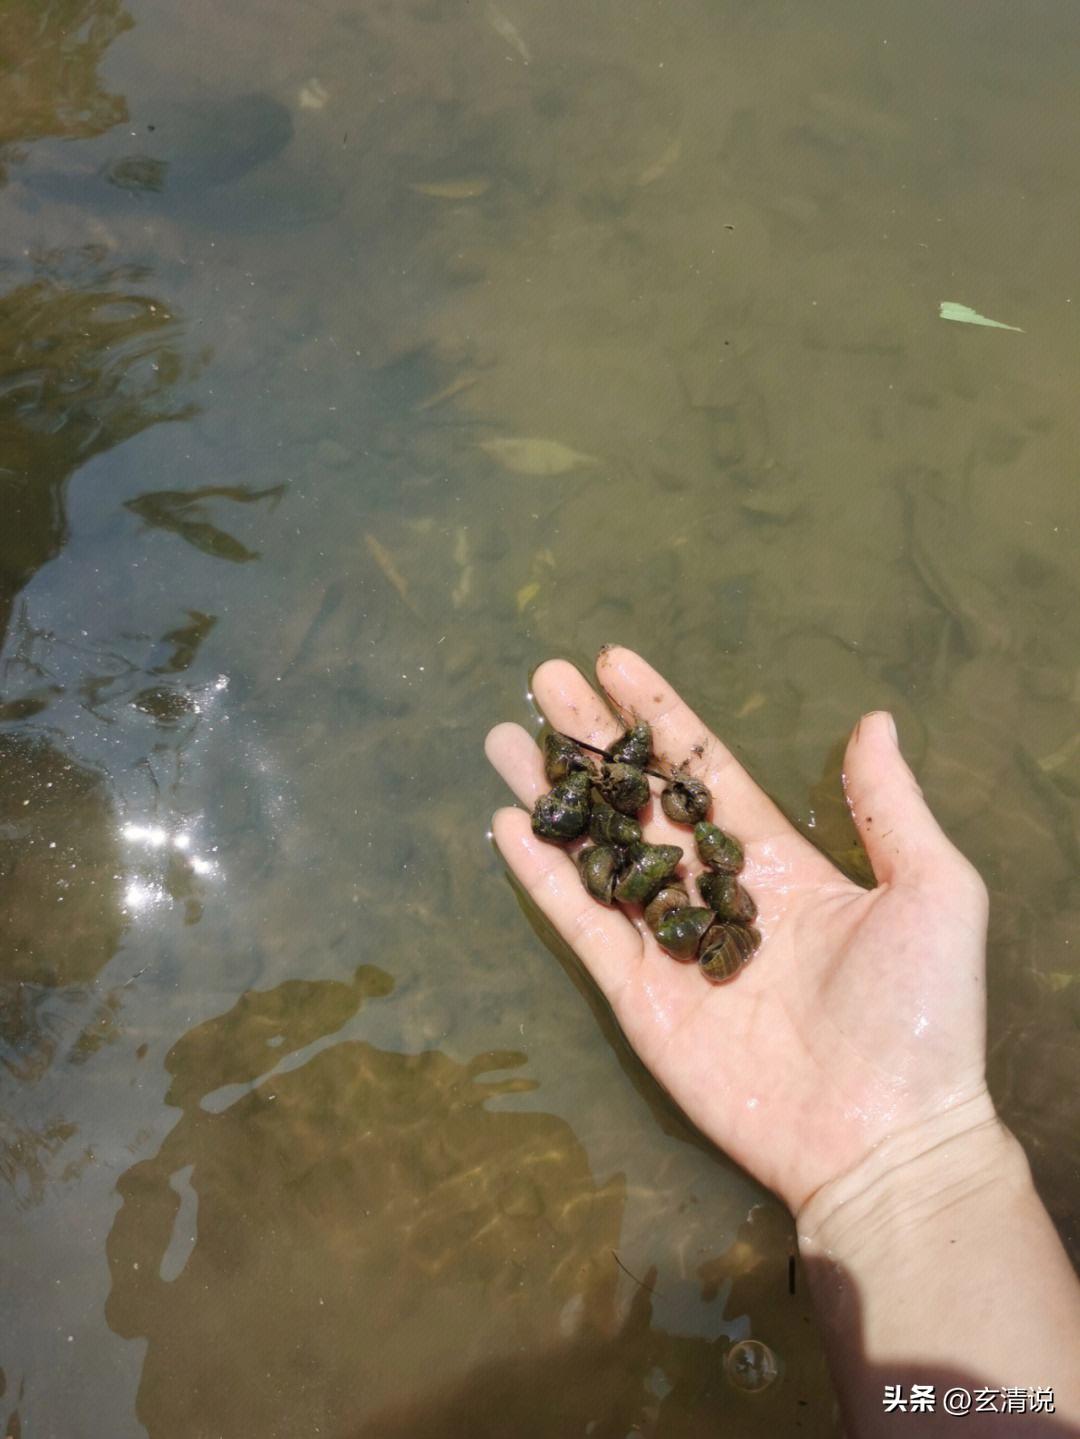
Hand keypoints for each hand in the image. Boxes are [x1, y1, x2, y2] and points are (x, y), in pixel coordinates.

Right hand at [485, 646, 992, 1213]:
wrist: (884, 1135)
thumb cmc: (917, 1011)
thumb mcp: (932, 889)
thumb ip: (888, 807)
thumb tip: (872, 720)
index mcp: (778, 862)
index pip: (705, 770)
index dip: (661, 716)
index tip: (615, 662)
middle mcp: (715, 892)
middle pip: (638, 800)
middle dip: (593, 741)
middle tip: (543, 680)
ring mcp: (671, 946)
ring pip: (600, 854)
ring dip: (555, 797)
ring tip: (506, 739)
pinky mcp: (639, 998)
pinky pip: (582, 928)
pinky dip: (545, 880)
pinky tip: (509, 826)